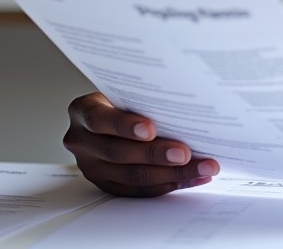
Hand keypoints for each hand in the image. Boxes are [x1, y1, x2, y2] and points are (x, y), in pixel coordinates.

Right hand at [63, 92, 219, 196]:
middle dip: (156, 155)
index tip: (151, 129)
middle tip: (186, 154)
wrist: (108, 116)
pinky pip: (137, 191)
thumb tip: (187, 108)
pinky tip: (189, 178)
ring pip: (131, 176)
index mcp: (83, 111)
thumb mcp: (125, 91)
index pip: (100, 119)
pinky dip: (166, 185)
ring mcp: (91, 166)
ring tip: (200, 168)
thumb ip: (143, 100)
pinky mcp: (105, 184)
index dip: (125, 126)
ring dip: (171, 174)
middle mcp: (82, 140)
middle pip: (118, 153)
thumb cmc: (123, 99)